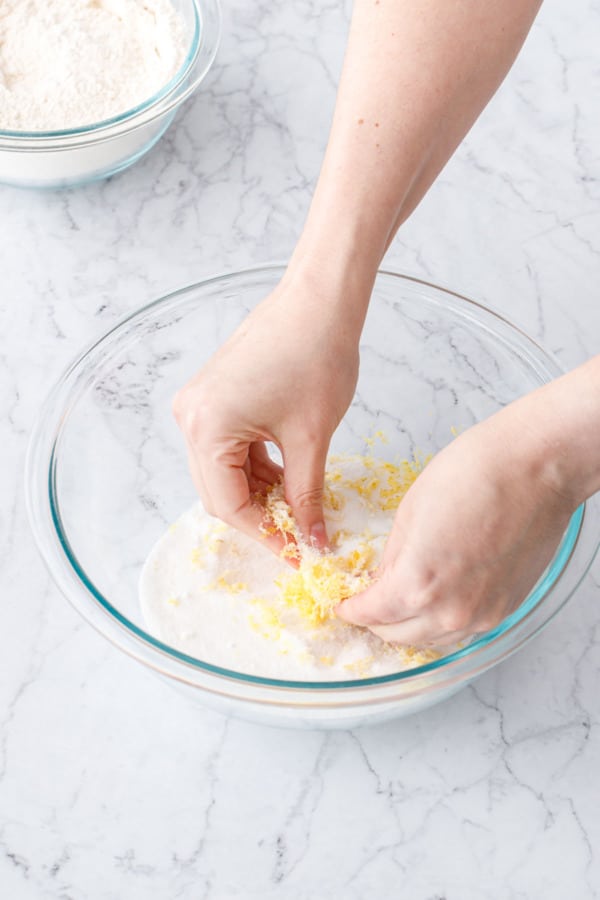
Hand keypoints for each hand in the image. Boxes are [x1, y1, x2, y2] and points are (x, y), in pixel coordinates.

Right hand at [173, 270, 361, 550]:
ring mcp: (198, 405)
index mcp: (207, 427)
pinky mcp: (214, 396)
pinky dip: (255, 467)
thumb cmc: (318, 358)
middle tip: (298, 536)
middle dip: (258, 517)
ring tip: (298, 506)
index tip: (295, 554)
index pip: (227, 504)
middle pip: (218, 491)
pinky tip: (286, 476)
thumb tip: (312, 539)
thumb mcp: (311, 439)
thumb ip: (306, 496)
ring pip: (223, 471)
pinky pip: (228, 448)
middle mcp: (191, 417)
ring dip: (258, 492)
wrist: (320, 302)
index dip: (263, 535)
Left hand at [336, 402, 575, 645]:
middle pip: (397, 635)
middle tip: (368, 602)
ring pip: (431, 639)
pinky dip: (441, 622)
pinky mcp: (505, 609)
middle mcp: (450, 611)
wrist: (535, 468)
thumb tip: (381, 582)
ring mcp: (482, 615)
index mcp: (417, 584)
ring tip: (400, 602)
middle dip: (376, 620)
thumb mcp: (410, 512)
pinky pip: (462, 631)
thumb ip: (392, 558)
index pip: (370, 614)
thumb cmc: (474, 474)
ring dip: (409, 625)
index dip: (351, 608)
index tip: (345, 603)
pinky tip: (435, 600)